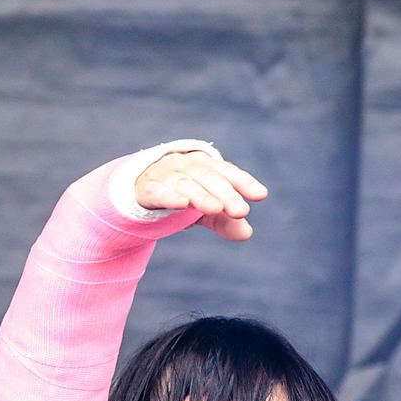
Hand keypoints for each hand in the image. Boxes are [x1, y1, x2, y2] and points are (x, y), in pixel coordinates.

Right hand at [134, 150, 267, 240]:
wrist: (140, 186)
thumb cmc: (182, 195)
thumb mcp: (205, 209)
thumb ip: (224, 220)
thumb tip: (247, 233)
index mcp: (205, 168)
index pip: (227, 172)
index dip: (244, 182)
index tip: (260, 195)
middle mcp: (187, 167)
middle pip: (209, 178)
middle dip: (226, 193)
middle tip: (241, 211)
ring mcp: (166, 176)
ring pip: (186, 184)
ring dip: (201, 196)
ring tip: (216, 208)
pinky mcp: (147, 189)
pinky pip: (159, 191)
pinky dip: (170, 196)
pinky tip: (182, 204)